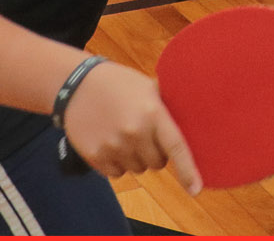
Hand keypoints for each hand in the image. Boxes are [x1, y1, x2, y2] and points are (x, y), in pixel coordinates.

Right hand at [61, 61, 201, 193]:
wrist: (77, 85)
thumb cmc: (120, 84)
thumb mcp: (149, 88)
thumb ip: (167, 109)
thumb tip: (191, 126)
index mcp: (153, 114)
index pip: (176, 147)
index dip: (188, 170)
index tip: (195, 189)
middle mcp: (134, 133)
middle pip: (157, 163)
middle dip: (156, 153)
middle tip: (146, 135)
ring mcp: (113, 146)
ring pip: (137, 169)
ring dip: (136, 158)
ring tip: (125, 135)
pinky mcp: (95, 156)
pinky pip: (116, 173)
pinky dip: (117, 163)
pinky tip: (111, 142)